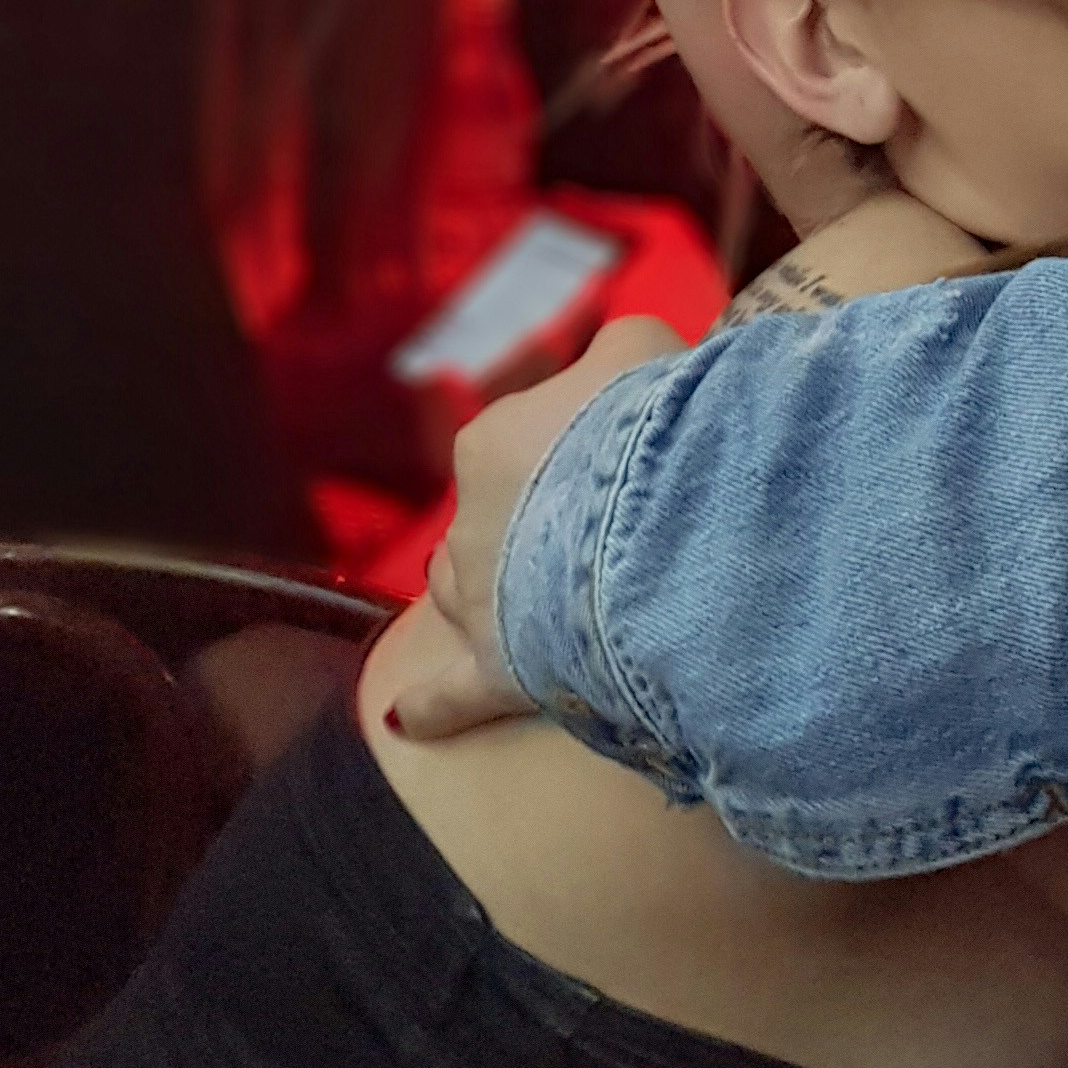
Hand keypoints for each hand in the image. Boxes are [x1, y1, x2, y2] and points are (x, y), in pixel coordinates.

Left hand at [385, 316, 680, 742]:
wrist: (660, 527)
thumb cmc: (655, 429)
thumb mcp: (646, 352)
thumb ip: (625, 349)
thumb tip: (623, 355)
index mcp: (498, 440)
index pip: (531, 430)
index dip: (584, 442)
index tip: (631, 451)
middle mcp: (472, 517)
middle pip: (495, 512)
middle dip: (533, 517)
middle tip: (605, 522)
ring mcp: (481, 598)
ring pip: (461, 586)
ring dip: (487, 588)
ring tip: (532, 596)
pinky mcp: (501, 672)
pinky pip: (454, 695)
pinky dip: (434, 706)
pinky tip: (407, 718)